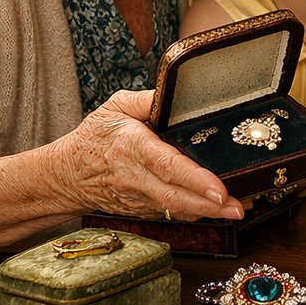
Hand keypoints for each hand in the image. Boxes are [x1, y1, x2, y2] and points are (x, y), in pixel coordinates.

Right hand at [49, 89, 242, 220]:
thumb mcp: (115, 107)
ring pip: (176, 209)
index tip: (218, 189)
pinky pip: (172, 213)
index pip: (167, 166)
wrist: (66, 174)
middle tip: (238, 207)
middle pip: (176, 196)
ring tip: (238, 209)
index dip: (194, 180)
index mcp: (132, 147)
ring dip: (208, 213)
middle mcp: (136, 176)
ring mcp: (139, 198)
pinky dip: (195, 213)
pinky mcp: (142, 209)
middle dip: (210, 205)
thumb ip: (146, 99)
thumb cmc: (94, 137)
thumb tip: (173, 92)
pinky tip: (218, 210)